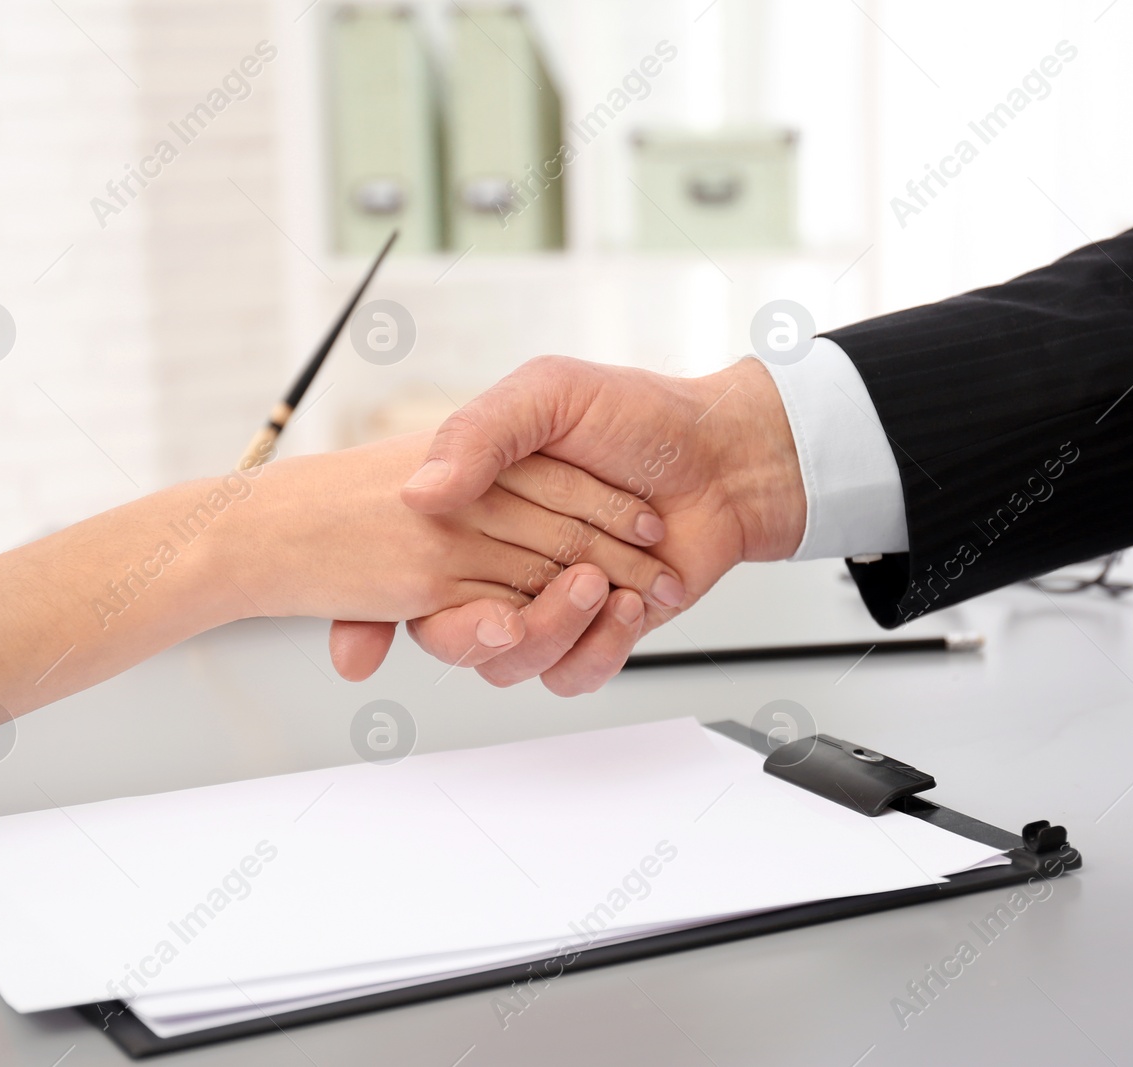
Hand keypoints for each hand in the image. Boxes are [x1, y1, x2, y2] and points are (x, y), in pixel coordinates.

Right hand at [328, 356, 806, 692]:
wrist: (727, 456)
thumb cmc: (638, 414)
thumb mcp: (548, 393)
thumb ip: (477, 435)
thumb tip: (419, 493)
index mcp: (470, 506)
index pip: (406, 570)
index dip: (408, 597)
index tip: (437, 588)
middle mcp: (496, 558)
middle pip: (450, 633)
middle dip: (490, 626)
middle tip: (557, 584)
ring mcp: (544, 599)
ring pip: (509, 663)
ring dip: (554, 632)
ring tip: (602, 584)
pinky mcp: (592, 632)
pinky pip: (569, 674)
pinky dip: (597, 648)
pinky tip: (627, 605)